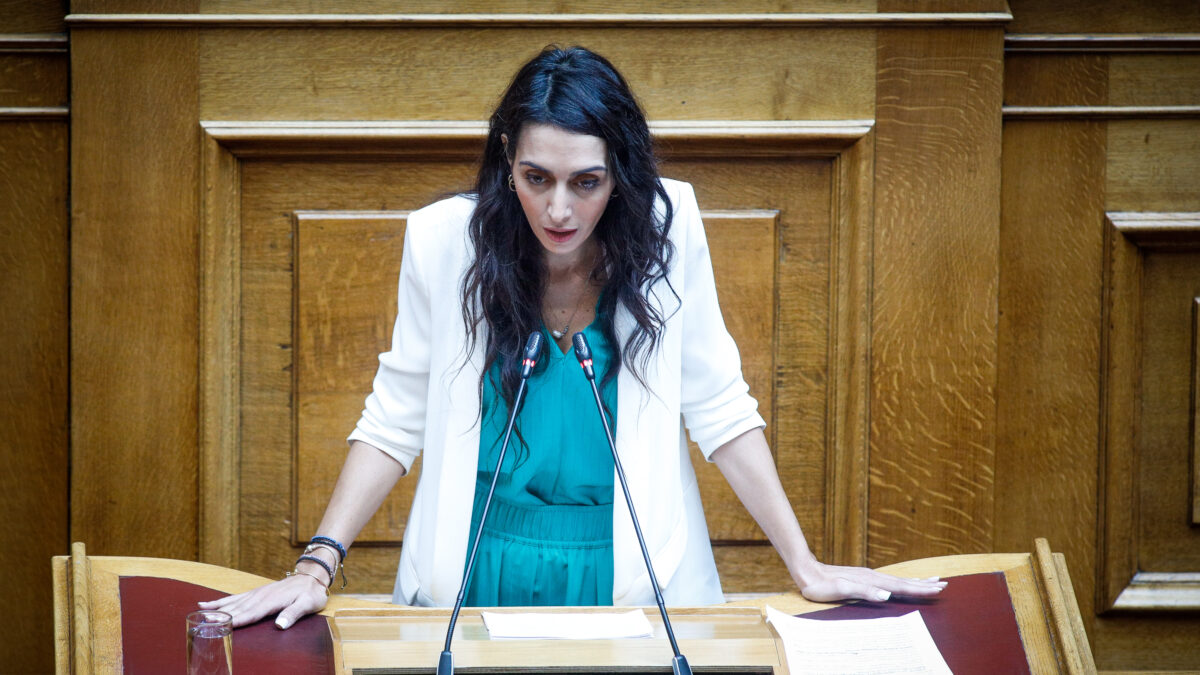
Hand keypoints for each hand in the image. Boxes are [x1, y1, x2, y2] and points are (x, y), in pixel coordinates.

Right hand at [198, 573, 327, 628]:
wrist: (312, 577)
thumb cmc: (310, 593)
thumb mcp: (308, 604)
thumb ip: (293, 614)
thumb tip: (280, 625)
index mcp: (272, 601)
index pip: (252, 613)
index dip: (238, 620)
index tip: (223, 625)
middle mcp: (261, 596)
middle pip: (238, 607)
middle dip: (221, 614)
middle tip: (203, 621)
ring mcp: (257, 593)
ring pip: (234, 601)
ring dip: (217, 607)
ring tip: (200, 611)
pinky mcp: (256, 593)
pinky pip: (236, 597)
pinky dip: (222, 601)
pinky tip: (209, 603)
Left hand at [793, 560, 946, 602]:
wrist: (807, 571)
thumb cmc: (821, 585)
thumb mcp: (840, 590)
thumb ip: (863, 592)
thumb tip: (886, 595)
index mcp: (870, 581)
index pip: (900, 586)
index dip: (919, 588)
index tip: (937, 588)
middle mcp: (872, 576)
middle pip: (903, 580)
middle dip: (923, 584)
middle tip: (944, 584)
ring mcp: (868, 576)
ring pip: (898, 579)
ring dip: (915, 581)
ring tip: (932, 580)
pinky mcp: (863, 577)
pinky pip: (889, 579)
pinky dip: (901, 581)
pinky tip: (903, 582)